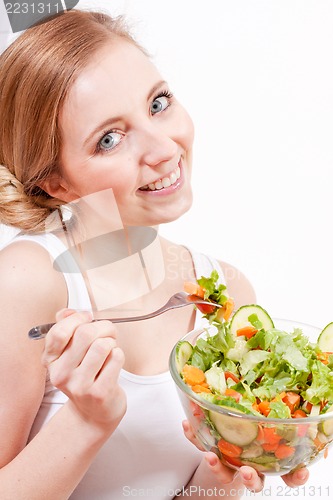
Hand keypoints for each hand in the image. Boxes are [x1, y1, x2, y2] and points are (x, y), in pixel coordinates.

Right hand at [42, 309, 125, 432]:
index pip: (59, 332)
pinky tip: (113, 364)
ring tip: (110, 350)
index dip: (78, 319)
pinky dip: (119, 355)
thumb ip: (67, 327)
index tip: (88, 318)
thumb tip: (68, 312)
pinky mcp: (99, 393)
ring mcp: (79, 386)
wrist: (95, 411)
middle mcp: (61, 374)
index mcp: (51, 360)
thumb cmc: (86, 373)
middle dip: (103, 327)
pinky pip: (116, 358)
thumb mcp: (71, 352)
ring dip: (112, 343)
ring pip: (102, 345)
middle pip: (86, 334)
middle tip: (108, 334)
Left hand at [182, 420, 308, 493]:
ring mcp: (230, 463)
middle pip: (255, 481)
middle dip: (251, 479)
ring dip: (217, 467)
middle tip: (246, 472)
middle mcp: (251, 466)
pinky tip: (188, 425)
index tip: (299, 473)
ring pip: (226, 474)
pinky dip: (194, 436)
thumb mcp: (268, 423)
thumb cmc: (254, 429)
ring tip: (209, 456)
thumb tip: (294, 406)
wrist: (231, 434)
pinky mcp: (212, 453)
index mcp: (270, 459)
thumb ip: (278, 420)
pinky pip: (202, 447)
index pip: (288, 475)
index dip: (295, 477)